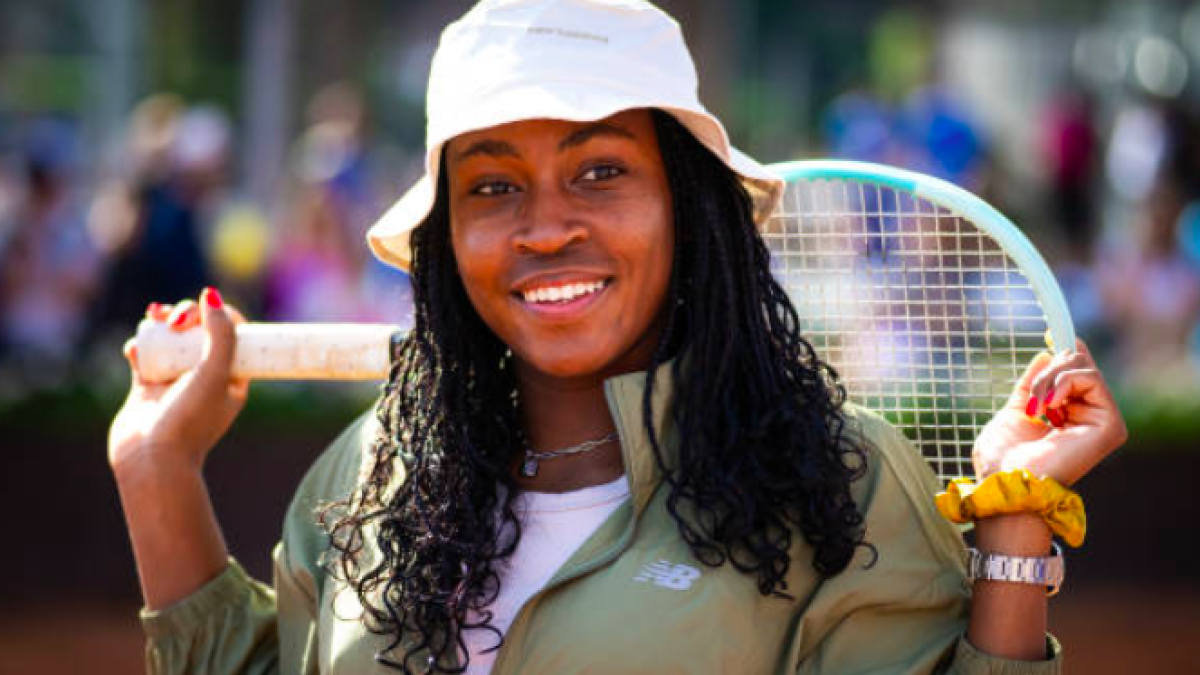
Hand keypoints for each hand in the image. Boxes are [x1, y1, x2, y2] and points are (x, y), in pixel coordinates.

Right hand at [109, 287, 248, 475]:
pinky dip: (139, 345)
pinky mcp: (146, 386)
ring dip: (161, 323)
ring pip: (170, 339)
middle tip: (177, 318)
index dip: (219, 315)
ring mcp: (175, 381)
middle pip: (199, 332)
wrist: (152, 460)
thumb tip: (212, 295)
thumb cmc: (190, 420)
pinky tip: (134, 348)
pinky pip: (144, 355)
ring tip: (154, 317)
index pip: (233, 335)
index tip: (206, 310)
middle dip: (187, 315)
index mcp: (232, 379)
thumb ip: (221, 335)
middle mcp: (205, 378)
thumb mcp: (215, 374)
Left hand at [973, 339, 1126, 485]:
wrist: (1005, 482)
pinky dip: (1062, 384)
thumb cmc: (1003, 458)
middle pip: (1081, 364)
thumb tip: (1047, 353)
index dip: (1068, 352)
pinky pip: (1090, 379)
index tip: (1050, 332)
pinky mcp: (1110, 425)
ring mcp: (1103, 422)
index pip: (1078, 372)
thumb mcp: (1016, 411)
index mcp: (1072, 417)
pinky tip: (1048, 407)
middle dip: (1050, 370)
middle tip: (1033, 396)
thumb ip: (1034, 385)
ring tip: (1035, 407)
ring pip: (1084, 368)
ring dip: (1050, 379)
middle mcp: (1092, 418)